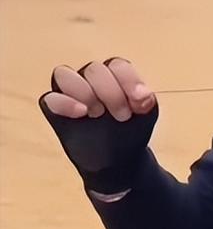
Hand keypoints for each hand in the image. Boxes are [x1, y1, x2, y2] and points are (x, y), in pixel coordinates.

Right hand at [39, 57, 158, 192]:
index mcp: (114, 75)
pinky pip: (49, 98)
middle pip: (94, 70)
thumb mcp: (145, 118)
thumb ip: (146, 103)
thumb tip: (143, 96)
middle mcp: (89, 78)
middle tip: (122, 117)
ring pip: (64, 75)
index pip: (117, 66)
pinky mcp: (54, 108)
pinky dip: (64, 103)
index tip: (139, 103)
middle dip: (110, 93)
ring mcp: (69, 92)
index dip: (129, 81)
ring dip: (83, 92)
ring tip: (97, 113)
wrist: (117, 161)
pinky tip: (81, 113)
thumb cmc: (130, 132)